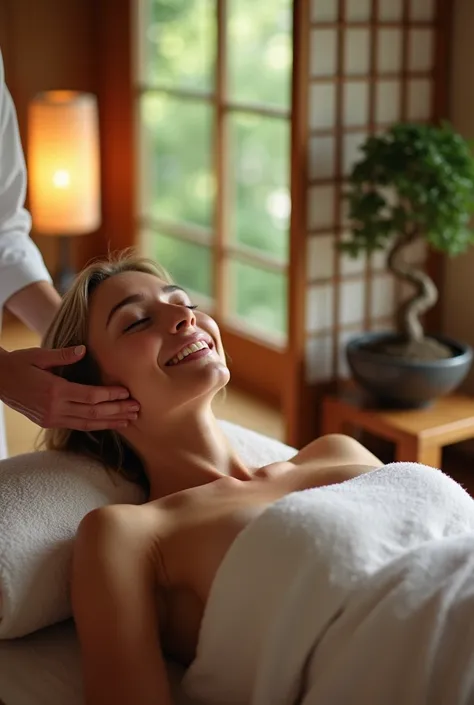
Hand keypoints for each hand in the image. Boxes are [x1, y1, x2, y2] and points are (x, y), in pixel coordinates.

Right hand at [0, 345, 139, 430]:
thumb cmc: (19, 364)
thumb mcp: (39, 355)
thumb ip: (62, 355)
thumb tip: (83, 349)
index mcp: (54, 391)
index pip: (90, 396)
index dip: (110, 396)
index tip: (127, 393)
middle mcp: (55, 408)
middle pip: (93, 412)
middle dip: (117, 411)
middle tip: (137, 410)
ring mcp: (52, 418)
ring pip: (87, 423)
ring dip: (110, 422)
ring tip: (129, 421)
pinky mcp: (49, 422)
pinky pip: (77, 425)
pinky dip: (95, 425)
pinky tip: (108, 424)